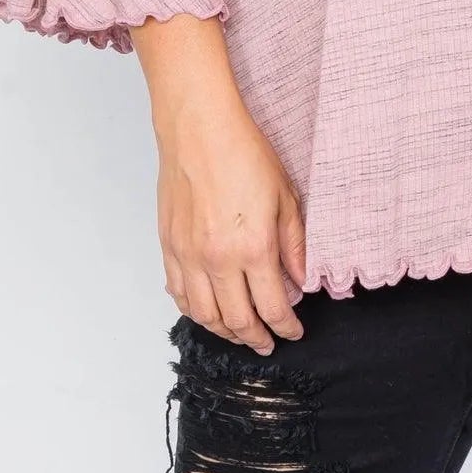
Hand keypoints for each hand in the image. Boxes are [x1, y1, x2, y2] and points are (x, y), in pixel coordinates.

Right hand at [156, 92, 306, 352]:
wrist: (199, 129)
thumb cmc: (244, 153)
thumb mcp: (285, 196)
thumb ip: (294, 243)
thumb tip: (302, 278)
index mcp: (253, 248)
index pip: (272, 307)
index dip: (286, 327)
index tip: (294, 331)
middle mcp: (218, 260)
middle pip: (237, 320)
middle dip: (256, 337)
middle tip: (267, 342)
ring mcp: (189, 256)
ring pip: (205, 315)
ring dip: (224, 332)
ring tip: (239, 333)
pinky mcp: (169, 247)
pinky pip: (179, 294)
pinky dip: (194, 311)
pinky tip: (207, 311)